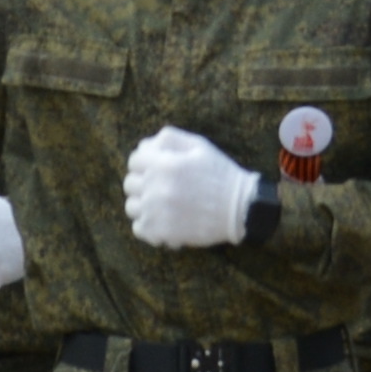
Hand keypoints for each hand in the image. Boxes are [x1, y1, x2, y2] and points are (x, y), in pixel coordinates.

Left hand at [125, 129, 261, 250]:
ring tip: (161, 206)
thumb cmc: (220, 174)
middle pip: (130, 184)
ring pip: (132, 207)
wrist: (240, 208)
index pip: (134, 160)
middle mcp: (156, 187)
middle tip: (161, 187)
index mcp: (164, 163)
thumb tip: (144, 146)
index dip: (145, 163)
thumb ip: (168, 139)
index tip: (157, 169)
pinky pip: (139, 228)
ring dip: (144, 205)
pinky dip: (147, 225)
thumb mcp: (198, 145)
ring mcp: (158, 212)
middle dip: (143, 184)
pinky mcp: (162, 232)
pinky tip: (162, 221)